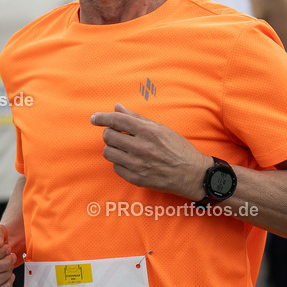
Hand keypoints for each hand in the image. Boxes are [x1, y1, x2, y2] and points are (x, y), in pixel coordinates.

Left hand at [91, 104, 211, 200]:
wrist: (192, 174)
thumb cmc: (177, 148)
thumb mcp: (160, 128)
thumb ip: (136, 118)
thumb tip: (117, 107)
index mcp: (148, 132)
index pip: (117, 120)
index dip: (102, 118)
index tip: (94, 118)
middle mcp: (141, 148)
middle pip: (109, 136)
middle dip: (110, 134)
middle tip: (118, 135)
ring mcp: (138, 165)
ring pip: (108, 152)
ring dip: (113, 148)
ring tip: (124, 148)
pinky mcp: (136, 178)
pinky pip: (115, 168)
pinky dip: (119, 163)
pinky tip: (130, 161)